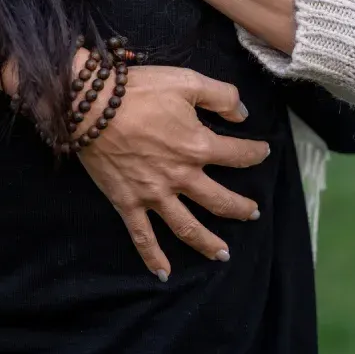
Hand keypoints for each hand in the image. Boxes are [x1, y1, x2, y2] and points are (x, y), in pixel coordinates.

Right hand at [76, 63, 267, 280]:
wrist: (91, 105)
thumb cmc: (139, 90)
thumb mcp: (187, 81)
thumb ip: (221, 96)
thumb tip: (243, 115)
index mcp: (198, 146)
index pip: (237, 155)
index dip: (255, 153)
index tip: (263, 152)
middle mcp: (181, 176)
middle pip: (219, 200)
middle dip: (240, 208)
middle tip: (252, 212)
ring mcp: (154, 194)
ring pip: (187, 227)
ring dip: (208, 243)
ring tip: (223, 254)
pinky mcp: (128, 202)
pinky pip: (142, 236)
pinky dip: (153, 257)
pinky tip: (164, 273)